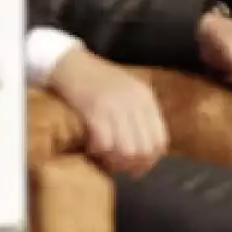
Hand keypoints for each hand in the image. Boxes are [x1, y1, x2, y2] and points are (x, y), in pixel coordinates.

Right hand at [48, 48, 167, 176]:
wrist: (70, 63)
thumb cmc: (97, 80)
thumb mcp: (127, 92)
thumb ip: (138, 115)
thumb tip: (142, 152)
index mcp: (146, 98)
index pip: (161, 140)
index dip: (151, 161)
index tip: (137, 169)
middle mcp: (135, 102)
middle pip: (145, 150)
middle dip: (132, 165)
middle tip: (118, 167)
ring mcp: (116, 106)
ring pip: (128, 151)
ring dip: (115, 161)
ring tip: (103, 158)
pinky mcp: (95, 110)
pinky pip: (105, 143)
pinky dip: (98, 152)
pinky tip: (91, 147)